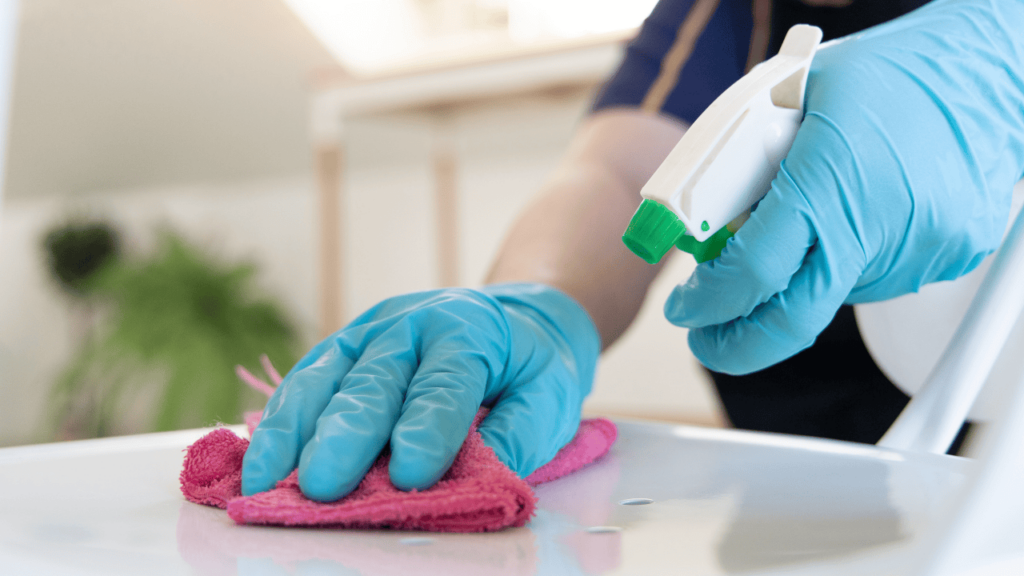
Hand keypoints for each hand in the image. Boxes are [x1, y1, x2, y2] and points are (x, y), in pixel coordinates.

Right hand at [241, 283, 598, 500]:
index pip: (445, 384)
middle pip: (374, 381)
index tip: (413, 476)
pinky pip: (303, 383)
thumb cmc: (528, 366)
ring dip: (293, 431)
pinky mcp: (340, 350)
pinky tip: (261, 460)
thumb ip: (519, 433)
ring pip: (323, 377)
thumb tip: (484, 477)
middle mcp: (409, 325)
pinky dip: (279, 422)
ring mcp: (366, 333)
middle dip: (347, 435)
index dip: (429, 429)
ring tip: (268, 480)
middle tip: (324, 485)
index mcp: (467, 331)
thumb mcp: (549, 395)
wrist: (509, 320)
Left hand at [665, 0, 1023, 373]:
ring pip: (832, 295)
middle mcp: (878, 226)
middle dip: (738, 345)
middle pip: (792, 322)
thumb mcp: (788, 100)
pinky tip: (857, 215)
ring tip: (811, 218)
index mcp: (829, 182)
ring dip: (802, 279)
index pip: (753, 273)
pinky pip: (875, 279)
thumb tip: (703, 225)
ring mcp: (917, 250)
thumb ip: (743, 165)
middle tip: (709, 340)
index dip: (707, 304)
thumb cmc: (884, 76)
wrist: (986, 73)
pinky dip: (848, 261)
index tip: (686, 310)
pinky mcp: (946, 259)